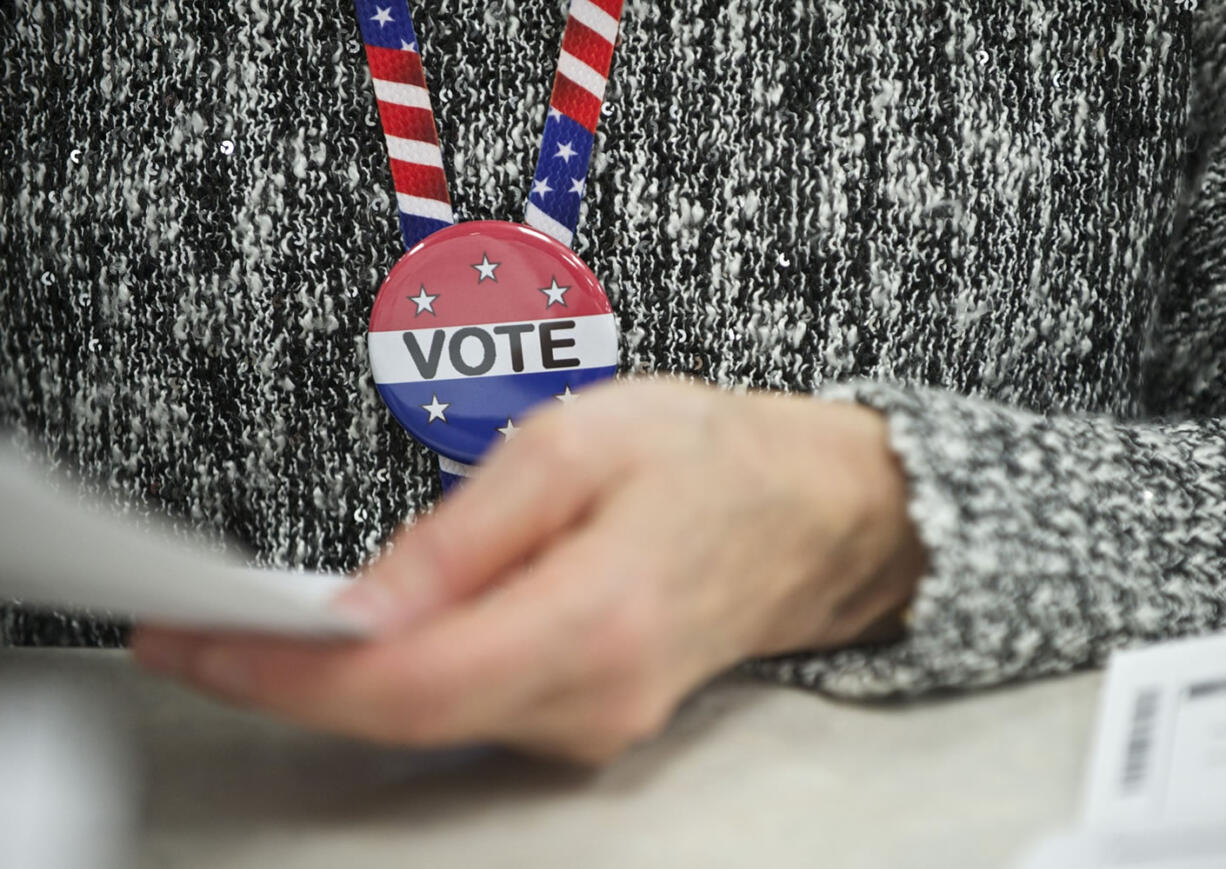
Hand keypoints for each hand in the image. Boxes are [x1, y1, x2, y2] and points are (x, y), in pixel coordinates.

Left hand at [131, 378, 926, 763]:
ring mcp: (594, 725)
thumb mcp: (576, 447)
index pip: (406, 681)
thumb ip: (464, 536)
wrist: (805, 514)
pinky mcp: (588, 722)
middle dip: (283, 682)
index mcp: (595, 618)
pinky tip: (361, 641)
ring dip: (332, 682)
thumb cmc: (705, 459)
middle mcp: (594, 699)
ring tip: (257, 629)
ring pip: (426, 723)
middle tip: (191, 632)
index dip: (287, 675)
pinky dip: (394, 683)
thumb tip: (365, 606)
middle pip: (401, 717)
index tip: (190, 644)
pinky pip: (466, 714)